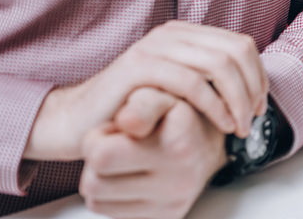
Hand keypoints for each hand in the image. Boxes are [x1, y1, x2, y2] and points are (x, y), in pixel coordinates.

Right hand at [25, 21, 267, 159]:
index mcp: (185, 33)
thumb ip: (208, 78)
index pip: (240, 45)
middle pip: (235, 52)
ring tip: (241, 127)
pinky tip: (222, 125)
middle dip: (253, 88)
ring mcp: (154, 47)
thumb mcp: (177, 87)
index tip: (260, 106)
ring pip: (219, 65)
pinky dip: (215, 106)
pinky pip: (192, 83)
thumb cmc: (133, 109)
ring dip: (238, 99)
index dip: (258, 75)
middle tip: (254, 119)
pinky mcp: (139, 68)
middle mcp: (171, 33)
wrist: (78, 120)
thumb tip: (254, 88)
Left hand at [79, 98, 225, 218]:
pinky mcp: (164, 218)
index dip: (98, 136)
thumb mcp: (164, 95)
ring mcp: (170, 202)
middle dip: (96, 156)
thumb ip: (143, 102)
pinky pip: (110, 213)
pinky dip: (112, 195)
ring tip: (122, 159)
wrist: (209, 145)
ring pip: (97, 198)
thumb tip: (127, 121)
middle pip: (93, 180)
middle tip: (113, 142)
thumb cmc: (177, 116)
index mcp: (178, 142)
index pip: (102, 154)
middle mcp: (179, 177)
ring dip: (101, 177)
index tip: (117, 127)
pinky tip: (129, 177)